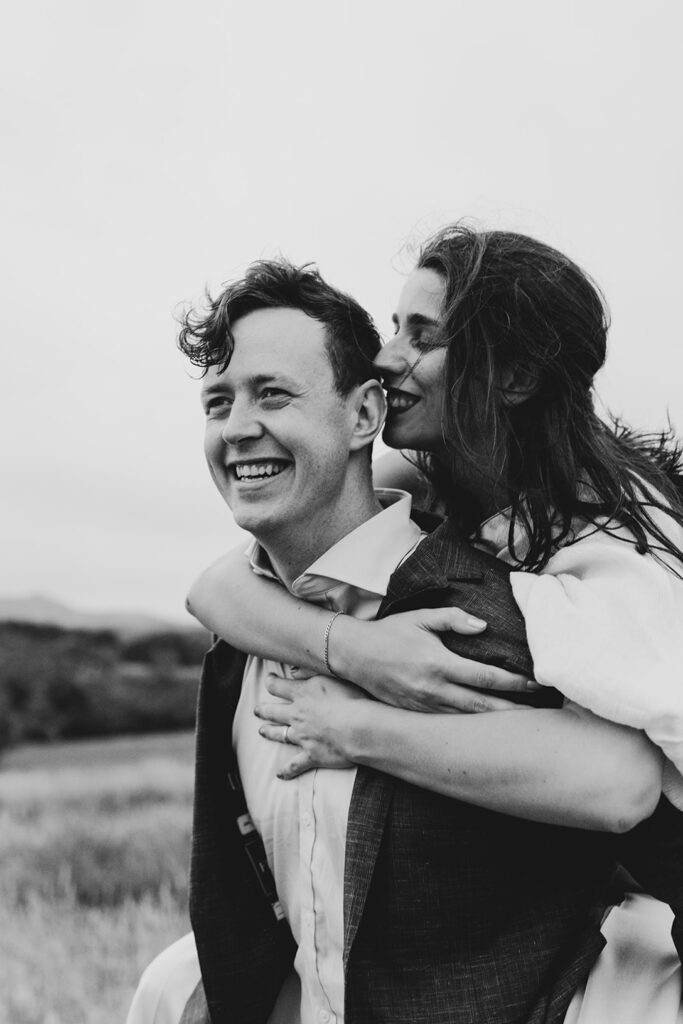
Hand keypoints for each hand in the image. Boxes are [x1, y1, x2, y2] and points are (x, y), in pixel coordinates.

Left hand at [254, 672, 365, 779]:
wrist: (358, 728)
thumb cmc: (350, 698)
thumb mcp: (331, 676)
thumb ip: (309, 671)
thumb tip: (292, 670)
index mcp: (302, 694)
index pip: (278, 687)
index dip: (271, 682)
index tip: (269, 680)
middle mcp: (297, 715)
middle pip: (274, 712)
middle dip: (263, 710)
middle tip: (257, 709)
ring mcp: (302, 736)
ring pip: (280, 734)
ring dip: (269, 732)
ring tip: (262, 731)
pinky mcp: (311, 755)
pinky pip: (295, 765)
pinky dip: (287, 770)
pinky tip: (279, 774)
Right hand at [329, 607, 535, 712]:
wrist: (354, 656)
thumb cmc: (390, 633)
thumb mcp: (420, 618)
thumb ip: (453, 619)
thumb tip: (483, 626)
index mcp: (439, 664)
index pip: (486, 677)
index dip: (515, 683)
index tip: (536, 684)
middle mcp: (434, 689)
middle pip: (483, 706)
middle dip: (514, 711)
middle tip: (541, 714)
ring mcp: (425, 707)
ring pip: (468, 721)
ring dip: (495, 723)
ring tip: (521, 725)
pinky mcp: (416, 715)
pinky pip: (449, 725)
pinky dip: (471, 728)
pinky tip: (487, 729)